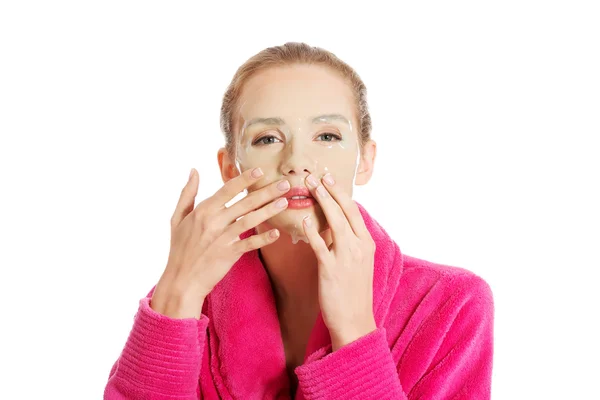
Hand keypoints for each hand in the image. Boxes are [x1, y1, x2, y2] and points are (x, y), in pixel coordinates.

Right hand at [151, 167, 290, 318]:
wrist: (181, 280)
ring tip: (284, 202)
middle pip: (245, 203)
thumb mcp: (177, 218)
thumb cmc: (179, 248)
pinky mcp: (228, 254)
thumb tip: (194, 171)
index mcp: (203, 210)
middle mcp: (214, 222)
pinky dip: (263, 239)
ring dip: (269, 211)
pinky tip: (277, 233)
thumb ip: (187, 193)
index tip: (260, 171)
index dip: (245, 179)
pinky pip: (249, 244)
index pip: (228, 189)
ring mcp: (222, 238)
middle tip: (284, 184)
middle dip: (266, 192)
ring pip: (250, 220)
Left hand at [302, 172, 377, 350]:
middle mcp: (359, 246)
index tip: (329, 179)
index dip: (340, 193)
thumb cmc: (352, 291)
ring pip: (335, 222)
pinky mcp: (331, 269)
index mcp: (366, 243)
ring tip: (311, 187)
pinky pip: (321, 246)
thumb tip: (329, 224)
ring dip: (322, 202)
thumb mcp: (356, 262)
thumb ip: (345, 242)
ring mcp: (346, 257)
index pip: (353, 211)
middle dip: (330, 191)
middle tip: (316, 175)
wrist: (354, 320)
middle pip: (345, 211)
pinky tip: (304, 220)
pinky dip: (313, 231)